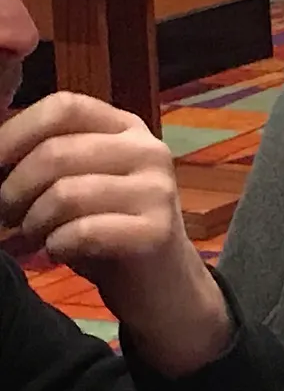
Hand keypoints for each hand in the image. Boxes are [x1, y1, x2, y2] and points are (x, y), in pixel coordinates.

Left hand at [0, 92, 229, 376]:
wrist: (161, 283)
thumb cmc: (107, 227)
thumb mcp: (76, 181)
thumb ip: (44, 158)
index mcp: (125, 128)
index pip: (64, 107)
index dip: (14, 134)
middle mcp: (148, 149)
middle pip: (57, 152)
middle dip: (14, 190)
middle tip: (8, 217)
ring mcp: (158, 189)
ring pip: (66, 193)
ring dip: (33, 223)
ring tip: (34, 238)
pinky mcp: (158, 231)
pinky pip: (84, 231)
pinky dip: (57, 246)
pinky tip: (60, 252)